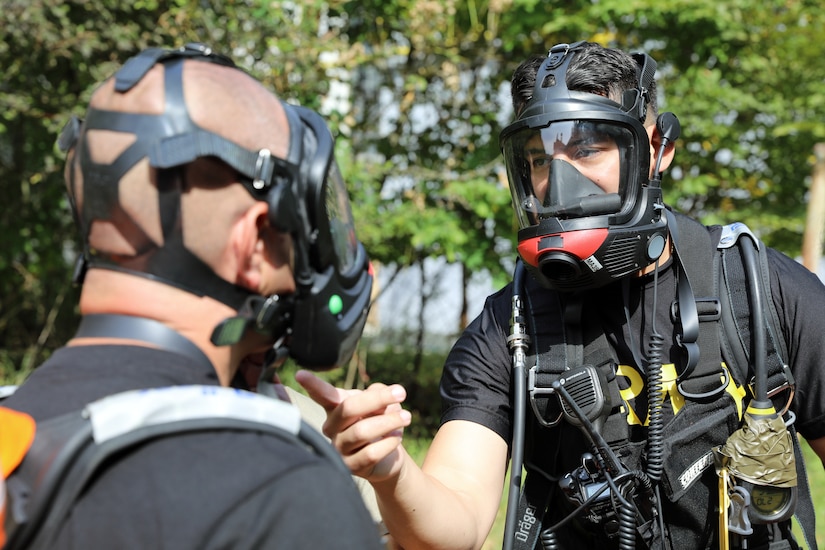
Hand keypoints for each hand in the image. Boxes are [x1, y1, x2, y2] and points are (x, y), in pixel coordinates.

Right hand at [295, 370, 411, 481]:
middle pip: (349, 409)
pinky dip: (389, 442)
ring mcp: (338, 448)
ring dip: (389, 421)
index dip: (312, 385)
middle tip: (401, 393)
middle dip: (378, 399)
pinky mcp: (350, 467)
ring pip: (362, 431)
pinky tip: (397, 438)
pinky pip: (371, 453)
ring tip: (406, 417)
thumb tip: (379, 396)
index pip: (323, 395)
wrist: (389, 454)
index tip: (300, 374)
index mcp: (335, 407)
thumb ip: (377, 393)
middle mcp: (331, 427)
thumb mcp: (379, 402)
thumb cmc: (379, 421)